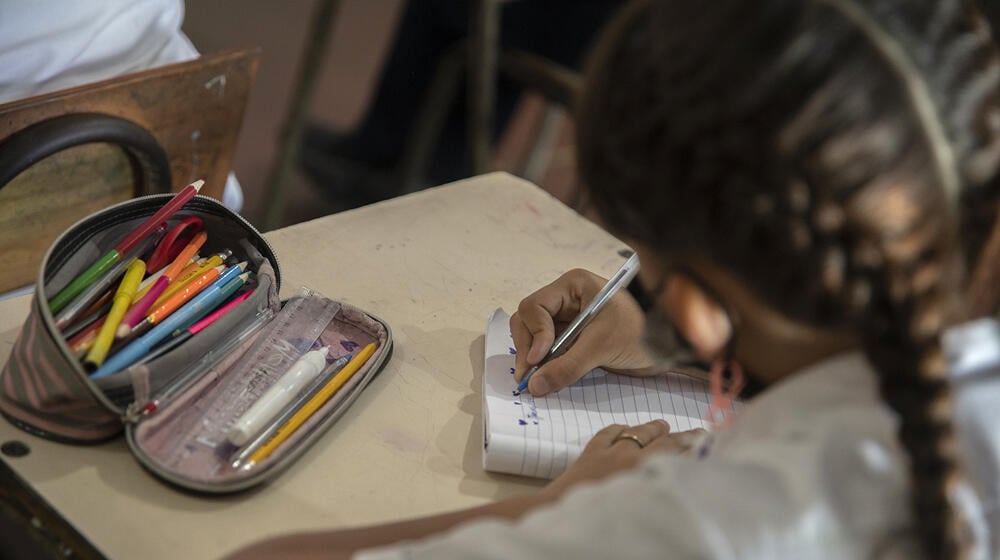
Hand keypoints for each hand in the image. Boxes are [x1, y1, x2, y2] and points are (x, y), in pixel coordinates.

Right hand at [510, 269, 654, 395]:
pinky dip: (545, 365)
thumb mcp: (601, 347)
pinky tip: (548, 378)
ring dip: (534, 359)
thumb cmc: (640, 333)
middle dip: (527, 349)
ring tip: (539, 380)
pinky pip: (547, 351)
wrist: (666, 348)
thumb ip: (566, 366)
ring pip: (533, 337)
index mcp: (572, 286)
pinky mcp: (571, 339)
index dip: (532, 334)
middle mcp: (565, 299)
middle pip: (527, 321)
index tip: (538, 359)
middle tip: (529, 378)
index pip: (534, 307)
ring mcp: (566, 319)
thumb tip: (534, 385)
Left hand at [542, 421, 706, 499]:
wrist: (563, 511)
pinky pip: (610, 432)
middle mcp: (631, 456)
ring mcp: (610, 451)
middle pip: (661, 441)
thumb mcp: (639, 499)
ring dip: (652, 428)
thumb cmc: (603, 516)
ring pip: (636, 432)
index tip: (705, 441)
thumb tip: (671, 476)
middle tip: (694, 432)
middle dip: (679, 436)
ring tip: (663, 425)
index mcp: (645, 468)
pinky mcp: (591, 451)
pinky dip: (620, 429)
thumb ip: (656, 483)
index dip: (692, 445)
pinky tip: (625, 428)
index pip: (675, 451)